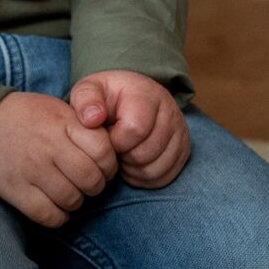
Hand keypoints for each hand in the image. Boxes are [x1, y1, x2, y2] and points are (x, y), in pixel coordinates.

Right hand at [0, 92, 117, 226]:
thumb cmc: (23, 116)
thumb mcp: (56, 109)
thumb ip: (82, 127)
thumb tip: (110, 153)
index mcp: (63, 122)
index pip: (104, 151)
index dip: (109, 166)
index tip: (101, 168)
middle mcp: (50, 145)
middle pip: (91, 180)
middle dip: (94, 187)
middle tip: (85, 185)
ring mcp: (31, 168)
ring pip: (72, 200)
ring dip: (74, 203)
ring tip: (67, 195)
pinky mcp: (14, 188)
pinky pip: (47, 214)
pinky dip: (57, 217)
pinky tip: (54, 209)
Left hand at [68, 71, 192, 187]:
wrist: (131, 97)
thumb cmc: (107, 97)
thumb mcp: (90, 90)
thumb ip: (85, 99)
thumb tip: (92, 119)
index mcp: (147, 95)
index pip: (135, 129)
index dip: (115, 140)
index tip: (106, 135)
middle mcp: (170, 111)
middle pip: (145, 153)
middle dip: (122, 156)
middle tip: (113, 147)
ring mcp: (180, 132)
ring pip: (155, 169)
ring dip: (131, 169)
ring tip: (121, 154)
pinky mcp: (183, 151)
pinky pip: (163, 177)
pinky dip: (143, 178)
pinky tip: (132, 163)